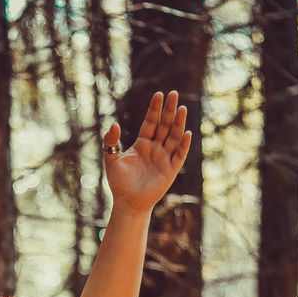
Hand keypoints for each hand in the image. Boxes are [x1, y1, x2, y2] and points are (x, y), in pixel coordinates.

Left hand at [103, 91, 190, 212]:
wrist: (127, 203)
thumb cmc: (119, 183)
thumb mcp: (111, 160)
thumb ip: (110, 142)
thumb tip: (113, 124)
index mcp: (142, 143)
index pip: (151, 122)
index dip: (155, 109)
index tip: (159, 94)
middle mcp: (155, 148)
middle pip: (164, 125)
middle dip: (169, 110)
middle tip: (173, 93)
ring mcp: (164, 158)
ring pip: (174, 137)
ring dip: (178, 123)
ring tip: (182, 108)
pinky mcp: (170, 170)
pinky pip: (179, 155)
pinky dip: (183, 145)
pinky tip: (186, 133)